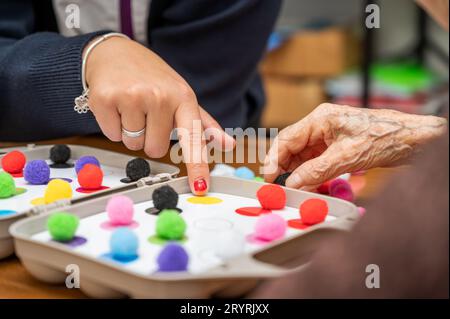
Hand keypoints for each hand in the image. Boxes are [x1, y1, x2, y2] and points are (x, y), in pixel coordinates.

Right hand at [84, 36, 234, 193]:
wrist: (114, 53)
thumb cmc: (152, 78)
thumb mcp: (181, 96)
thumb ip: (205, 125)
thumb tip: (228, 144)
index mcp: (183, 97)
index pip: (193, 138)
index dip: (197, 165)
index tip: (200, 187)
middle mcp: (160, 96)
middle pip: (155, 149)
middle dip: (149, 137)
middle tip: (146, 114)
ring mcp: (132, 97)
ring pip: (133, 144)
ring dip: (131, 132)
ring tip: (131, 107)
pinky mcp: (105, 99)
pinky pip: (112, 135)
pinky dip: (113, 125)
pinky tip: (116, 106)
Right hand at [264, 103, 446, 188]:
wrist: (412, 139)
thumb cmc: (383, 138)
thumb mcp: (346, 157)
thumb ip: (316, 171)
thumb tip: (292, 184)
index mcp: (320, 119)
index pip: (286, 138)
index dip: (273, 159)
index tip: (268, 178)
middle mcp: (321, 125)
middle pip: (292, 147)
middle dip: (285, 168)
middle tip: (280, 188)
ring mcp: (328, 136)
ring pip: (303, 156)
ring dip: (299, 173)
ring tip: (298, 190)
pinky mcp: (336, 146)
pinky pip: (316, 161)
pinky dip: (312, 174)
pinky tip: (313, 185)